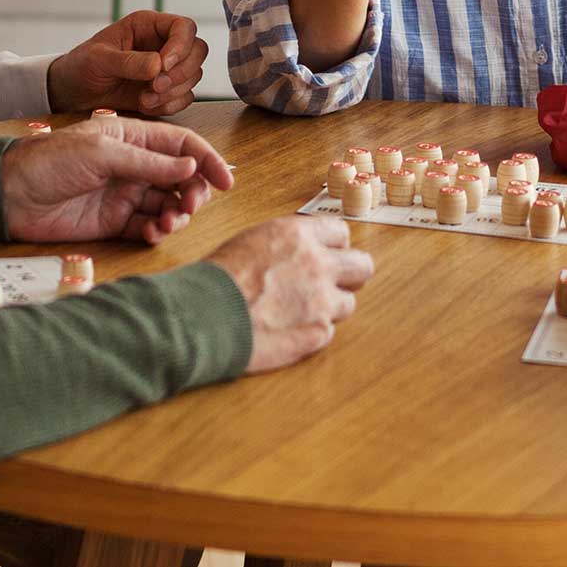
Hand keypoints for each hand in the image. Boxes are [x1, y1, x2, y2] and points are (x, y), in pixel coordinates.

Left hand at [1, 117, 233, 243]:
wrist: (8, 194)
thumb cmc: (49, 161)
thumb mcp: (102, 153)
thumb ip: (149, 163)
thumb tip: (191, 170)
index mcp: (133, 137)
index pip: (182, 146)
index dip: (207, 162)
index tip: (227, 181)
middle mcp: (134, 165)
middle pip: (181, 179)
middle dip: (193, 194)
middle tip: (188, 207)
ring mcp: (124, 194)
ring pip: (167, 205)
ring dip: (176, 215)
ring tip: (168, 224)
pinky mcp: (113, 222)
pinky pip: (147, 227)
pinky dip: (156, 232)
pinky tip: (152, 234)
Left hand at [48, 11, 208, 115]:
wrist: (73, 93)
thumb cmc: (81, 66)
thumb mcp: (99, 59)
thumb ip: (128, 61)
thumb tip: (158, 66)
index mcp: (147, 26)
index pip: (183, 27)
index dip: (180, 46)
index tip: (162, 66)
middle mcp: (162, 44)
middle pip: (197, 50)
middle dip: (181, 72)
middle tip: (154, 86)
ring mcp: (166, 68)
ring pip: (194, 75)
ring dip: (173, 91)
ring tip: (144, 99)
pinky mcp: (165, 90)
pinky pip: (184, 97)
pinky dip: (170, 105)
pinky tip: (146, 105)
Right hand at [204, 216, 373, 374]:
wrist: (203, 317)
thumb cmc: (216, 280)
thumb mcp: (251, 242)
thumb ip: (285, 244)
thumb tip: (297, 251)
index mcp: (298, 235)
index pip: (341, 232)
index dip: (333, 246)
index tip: (327, 255)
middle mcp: (317, 264)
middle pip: (362, 266)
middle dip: (349, 275)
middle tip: (332, 284)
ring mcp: (321, 301)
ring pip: (348, 302)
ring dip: (329, 307)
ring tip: (299, 313)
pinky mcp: (317, 333)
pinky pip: (328, 332)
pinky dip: (312, 333)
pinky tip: (287, 331)